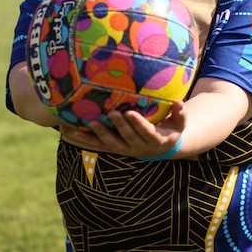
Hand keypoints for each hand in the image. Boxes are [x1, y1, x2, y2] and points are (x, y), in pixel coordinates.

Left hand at [69, 100, 187, 158]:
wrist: (161, 147)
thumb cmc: (171, 129)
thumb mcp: (180, 123)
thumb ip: (180, 113)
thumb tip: (178, 102)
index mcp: (156, 140)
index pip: (146, 132)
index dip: (138, 124)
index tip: (130, 113)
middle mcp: (139, 147)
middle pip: (127, 138)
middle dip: (119, 126)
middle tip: (111, 113)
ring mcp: (125, 149)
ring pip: (111, 144)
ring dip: (100, 134)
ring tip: (90, 123)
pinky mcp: (114, 148)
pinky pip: (98, 145)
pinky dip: (84, 139)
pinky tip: (71, 131)